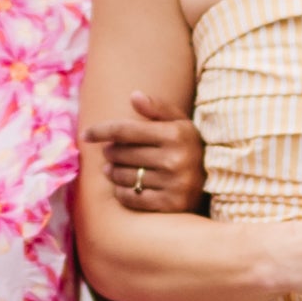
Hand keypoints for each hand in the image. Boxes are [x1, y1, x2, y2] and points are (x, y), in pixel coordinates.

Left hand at [89, 90, 205, 216]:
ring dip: (113, 173)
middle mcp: (176, 158)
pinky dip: (122, 192)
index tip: (85, 134)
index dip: (101, 131)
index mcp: (176, 133)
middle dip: (110, 152)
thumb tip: (134, 95)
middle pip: (122, 153)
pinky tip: (123, 187)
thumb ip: (158, 108)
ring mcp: (174, 183)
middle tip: (109, 153)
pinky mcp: (171, 205)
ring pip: (124, 177)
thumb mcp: (180, 123)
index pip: (125, 130)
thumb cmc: (189, 146)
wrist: (215, 182)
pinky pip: (132, 197)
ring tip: (112, 169)